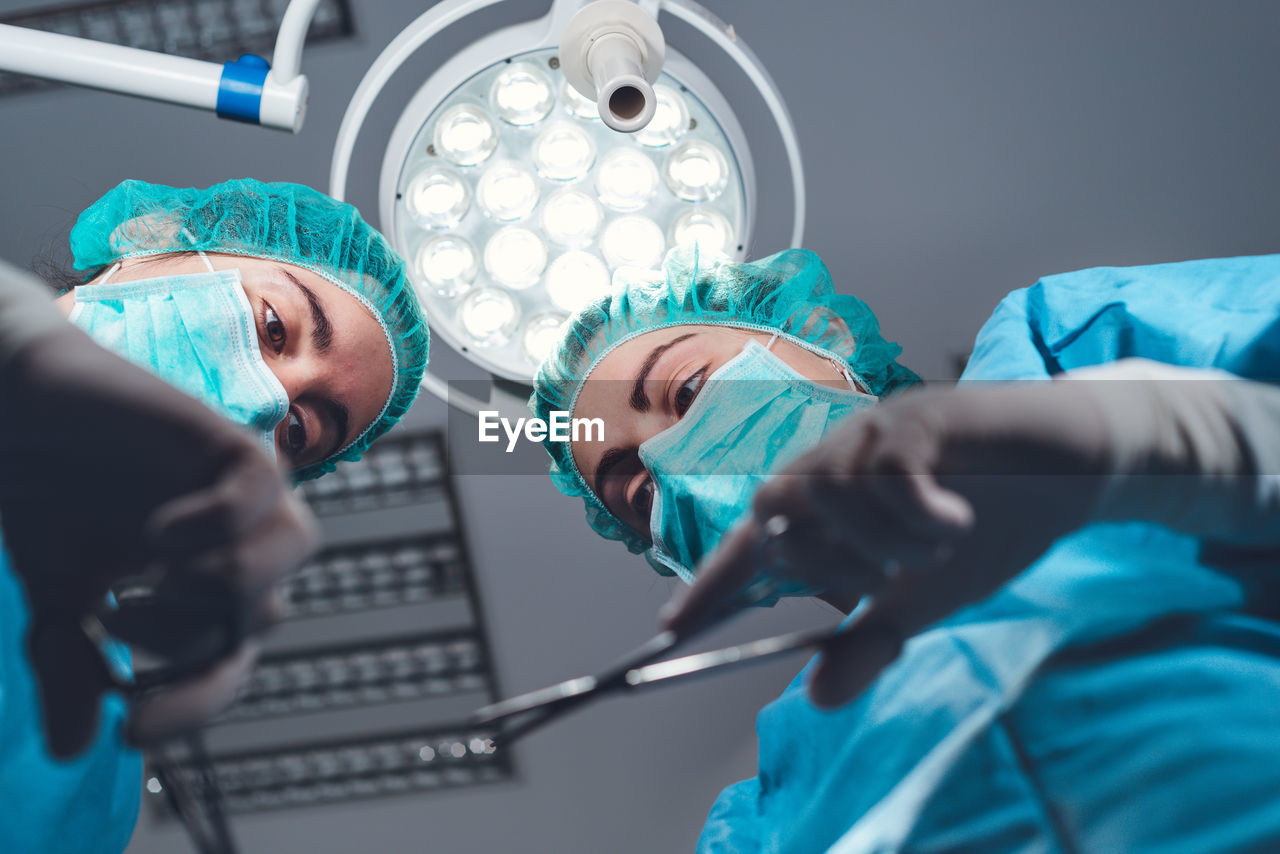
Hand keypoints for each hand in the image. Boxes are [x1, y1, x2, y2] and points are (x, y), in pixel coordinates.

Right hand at [0, 325, 317, 756]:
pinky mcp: (225, 439)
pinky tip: (158, 534)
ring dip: (224, 587)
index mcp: (207, 583)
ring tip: (145, 585)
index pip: (232, 659)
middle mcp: (237, 537)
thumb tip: (73, 750)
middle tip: (114, 622)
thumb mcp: (56, 601)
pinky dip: (220, 524)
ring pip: (297, 545)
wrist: (12, 413)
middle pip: (266, 612)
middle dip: (188, 639)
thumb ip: (73, 666)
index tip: (130, 733)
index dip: (195, 705)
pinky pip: (261, 488)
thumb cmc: (48, 502)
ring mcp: (239, 488)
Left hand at [660, 381, 1111, 707]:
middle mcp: (840, 459)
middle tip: (887, 579)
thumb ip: (871, 642)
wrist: (1076, 471)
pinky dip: (915, 511)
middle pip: (775, 509)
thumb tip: (817, 698)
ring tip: (935, 547)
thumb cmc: (990, 526)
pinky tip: (954, 521)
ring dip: (881, 541)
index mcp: (832, 503)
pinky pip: (887, 467)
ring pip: (828, 489)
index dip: (712, 582)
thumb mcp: (926, 601)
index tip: (672, 627)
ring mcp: (878, 431)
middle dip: (827, 563)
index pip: (754, 545)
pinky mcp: (926, 414)